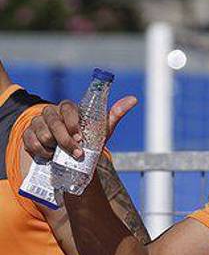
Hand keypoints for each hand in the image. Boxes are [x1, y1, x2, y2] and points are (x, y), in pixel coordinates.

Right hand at [23, 96, 137, 161]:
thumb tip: (133, 99)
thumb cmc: (88, 139)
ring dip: (54, 147)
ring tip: (64, 154)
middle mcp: (51, 112)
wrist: (73, 156)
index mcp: (67, 108)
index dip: (72, 123)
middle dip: (65, 140)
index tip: (81, 137)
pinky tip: (51, 156)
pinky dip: (41, 152)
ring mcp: (37, 123)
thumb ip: (115, 114)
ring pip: (42, 133)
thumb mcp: (102, 129)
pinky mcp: (28, 135)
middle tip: (77, 153)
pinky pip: (31, 142)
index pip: (67, 108)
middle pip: (53, 122)